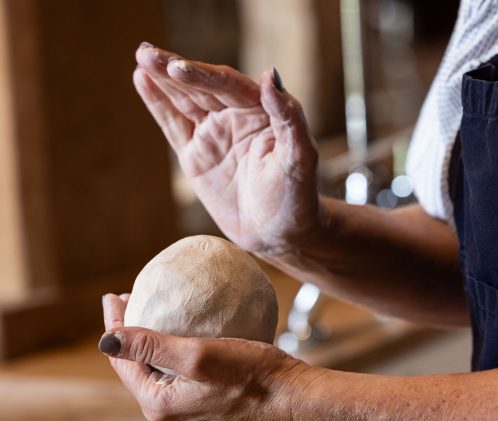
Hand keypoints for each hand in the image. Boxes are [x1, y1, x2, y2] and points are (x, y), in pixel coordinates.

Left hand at [101, 294, 310, 420]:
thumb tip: (105, 339)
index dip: (115, 325)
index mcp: (159, 404)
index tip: (113, 296)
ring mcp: (187, 412)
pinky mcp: (204, 405)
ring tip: (148, 313)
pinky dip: (169, 354)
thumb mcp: (196, 354)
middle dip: (129, 334)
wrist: (291, 397)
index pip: (123, 360)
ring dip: (149, 343)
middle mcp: (168, 414)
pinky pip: (175, 376)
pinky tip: (177, 335)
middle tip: (129, 300)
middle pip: (136, 367)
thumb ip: (150, 346)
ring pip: (155, 372)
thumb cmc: (250, 373)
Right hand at [134, 43, 320, 254]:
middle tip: (146, 53)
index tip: (178, 69)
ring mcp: (213, 134)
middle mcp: (235, 116)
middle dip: (174, 69)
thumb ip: (288, 116)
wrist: (278, 233)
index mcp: (261, 112)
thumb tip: (269, 75)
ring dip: (162, 79)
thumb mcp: (299, 158)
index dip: (202, 77)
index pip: (228, 86)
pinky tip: (142, 81)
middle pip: (201, 87)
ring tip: (142, 57)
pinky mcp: (196, 154)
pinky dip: (159, 105)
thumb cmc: (296, 197)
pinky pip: (174, 125)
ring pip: (184, 101)